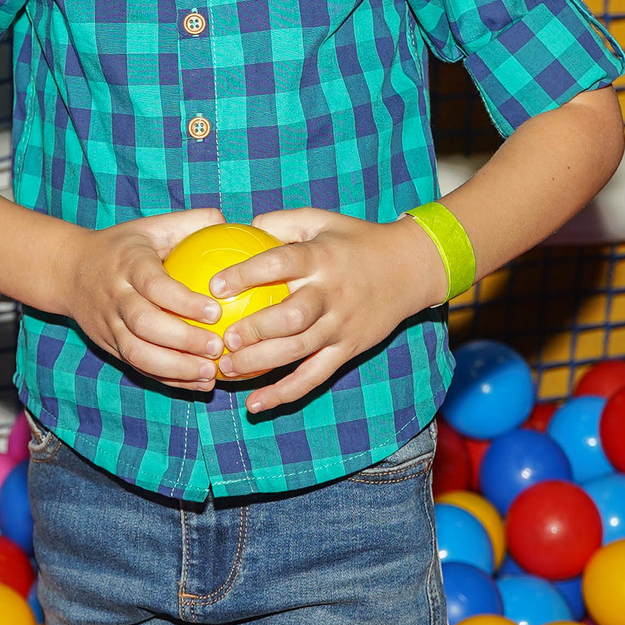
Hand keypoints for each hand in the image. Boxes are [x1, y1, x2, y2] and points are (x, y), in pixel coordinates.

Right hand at [56, 207, 232, 390]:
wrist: (69, 271)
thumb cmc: (122, 247)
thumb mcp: (150, 226)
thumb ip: (189, 223)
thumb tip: (229, 223)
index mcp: (128, 264)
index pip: (154, 285)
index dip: (183, 301)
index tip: (215, 311)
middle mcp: (115, 297)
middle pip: (144, 324)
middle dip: (182, 340)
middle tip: (217, 347)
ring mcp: (109, 325)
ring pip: (138, 353)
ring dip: (175, 368)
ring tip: (209, 373)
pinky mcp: (110, 346)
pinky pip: (138, 367)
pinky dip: (168, 380)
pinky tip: (198, 383)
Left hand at [210, 207, 447, 413]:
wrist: (411, 268)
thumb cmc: (354, 240)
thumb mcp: (320, 220)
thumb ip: (280, 223)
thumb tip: (235, 227)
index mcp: (321, 258)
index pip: (280, 264)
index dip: (245, 274)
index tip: (214, 285)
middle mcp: (331, 294)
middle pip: (292, 317)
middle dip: (255, 330)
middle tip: (223, 338)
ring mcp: (341, 325)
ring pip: (299, 351)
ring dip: (261, 364)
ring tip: (227, 369)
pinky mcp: (348, 350)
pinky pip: (314, 377)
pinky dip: (284, 394)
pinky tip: (254, 405)